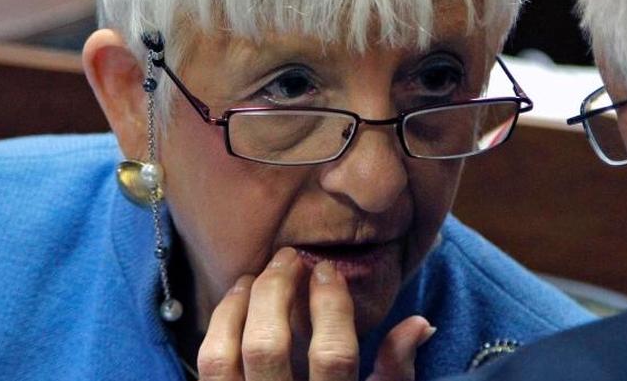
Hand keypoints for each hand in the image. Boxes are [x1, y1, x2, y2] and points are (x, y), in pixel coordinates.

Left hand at [197, 247, 431, 380]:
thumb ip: (396, 372)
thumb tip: (420, 323)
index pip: (332, 356)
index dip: (330, 306)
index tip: (328, 270)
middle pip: (266, 346)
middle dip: (276, 290)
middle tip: (289, 258)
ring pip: (222, 356)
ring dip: (238, 305)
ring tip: (257, 276)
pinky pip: (206, 366)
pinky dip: (217, 325)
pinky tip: (235, 301)